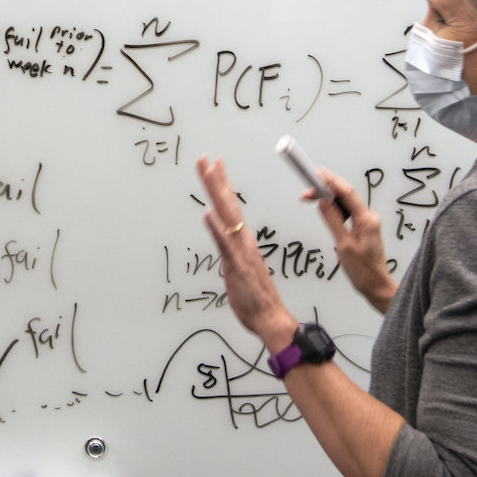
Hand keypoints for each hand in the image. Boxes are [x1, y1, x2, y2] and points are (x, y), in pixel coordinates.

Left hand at [195, 155, 297, 351]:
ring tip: (208, 171)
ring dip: (216, 193)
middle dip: (216, 179)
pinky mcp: (236, 265)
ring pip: (226, 215)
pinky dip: (216, 228)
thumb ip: (232, 256)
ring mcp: (239, 251)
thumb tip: (225, 249)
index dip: (221, 185)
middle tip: (206, 158)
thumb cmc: (257, 298)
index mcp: (243, 240)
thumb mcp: (239, 271)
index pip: (230, 206)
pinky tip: (208, 213)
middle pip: (227, 203)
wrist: (271, 317)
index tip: (215, 166)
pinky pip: (224, 244)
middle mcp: (242, 240)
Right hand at [307, 167, 397, 314]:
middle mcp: (369, 217)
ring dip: (329, 198)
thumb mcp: (343, 245)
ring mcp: (367, 222)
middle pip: (345, 195)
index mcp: (366, 219)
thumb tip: (323, 202)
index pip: (347, 193)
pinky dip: (335, 208)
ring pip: (346, 202)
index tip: (316, 174)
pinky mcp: (364, 227)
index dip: (330, 181)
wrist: (376, 285)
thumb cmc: (363, 270)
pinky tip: (325, 209)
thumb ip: (333, 220)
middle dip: (325, 189)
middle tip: (306, 192)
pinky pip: (348, 211)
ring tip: (311, 198)